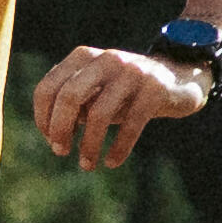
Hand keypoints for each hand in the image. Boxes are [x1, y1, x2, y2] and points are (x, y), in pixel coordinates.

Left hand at [24, 44, 214, 169]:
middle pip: (69, 97)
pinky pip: (130, 124)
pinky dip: (118, 148)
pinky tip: (112, 162)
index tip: (50, 139)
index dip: (43, 117)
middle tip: (60, 152)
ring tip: (87, 164)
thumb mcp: (96, 93)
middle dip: (60, 129)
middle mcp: (106, 59)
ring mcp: (132, 72)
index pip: (48, 87)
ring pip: (98, 114)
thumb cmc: (126, 93)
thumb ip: (73, 104)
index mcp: (84, 57)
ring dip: (89, 145)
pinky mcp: (156, 89)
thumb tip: (51, 133)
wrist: (179, 79)